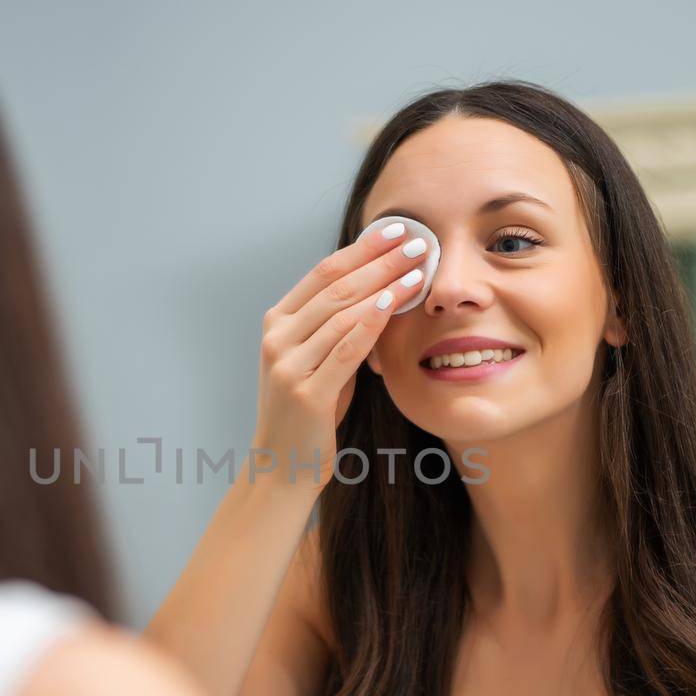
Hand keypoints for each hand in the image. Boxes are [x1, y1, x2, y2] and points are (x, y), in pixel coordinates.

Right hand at [250, 222, 429, 491]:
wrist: (282, 465)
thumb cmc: (307, 412)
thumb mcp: (317, 360)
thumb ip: (337, 327)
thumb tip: (380, 289)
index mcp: (277, 323)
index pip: (323, 273)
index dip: (361, 248)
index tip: (397, 230)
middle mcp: (277, 338)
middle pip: (335, 287)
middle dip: (380, 260)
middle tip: (418, 241)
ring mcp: (288, 365)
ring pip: (341, 312)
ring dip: (384, 285)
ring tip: (418, 268)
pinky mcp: (306, 393)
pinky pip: (345, 348)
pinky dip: (371, 322)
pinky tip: (394, 302)